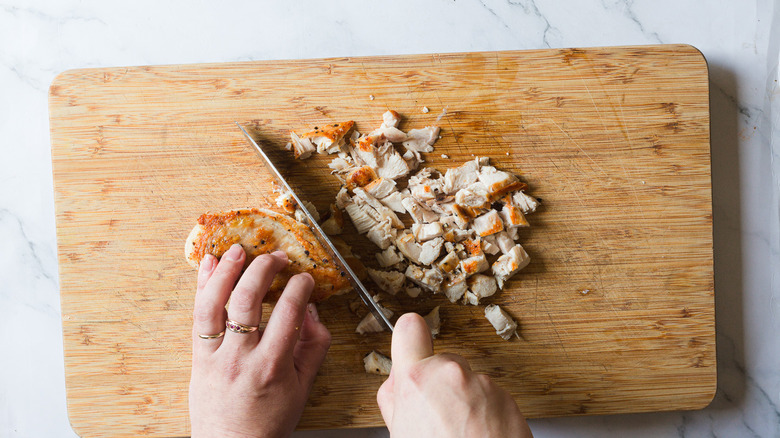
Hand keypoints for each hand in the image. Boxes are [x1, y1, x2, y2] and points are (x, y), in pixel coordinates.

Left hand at [189, 244, 330, 437]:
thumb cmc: (269, 421)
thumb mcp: (303, 387)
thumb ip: (313, 346)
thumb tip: (311, 311)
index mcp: (272, 367)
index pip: (287, 313)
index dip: (299, 288)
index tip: (306, 278)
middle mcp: (240, 359)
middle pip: (249, 301)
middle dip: (264, 270)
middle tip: (277, 258)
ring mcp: (215, 357)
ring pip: (215, 304)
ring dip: (226, 272)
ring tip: (238, 250)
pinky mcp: (198, 357)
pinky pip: (197, 317)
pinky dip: (202, 288)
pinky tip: (210, 266)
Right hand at [377, 313, 532, 437]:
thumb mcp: (399, 433)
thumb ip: (397, 400)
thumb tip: (399, 385)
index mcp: (416, 379)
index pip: (409, 328)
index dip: (409, 338)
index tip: (410, 347)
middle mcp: (451, 374)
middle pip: (441, 362)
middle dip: (439, 383)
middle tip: (435, 418)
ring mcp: (483, 384)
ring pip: (467, 381)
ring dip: (464, 400)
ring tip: (460, 435)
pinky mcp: (506, 397)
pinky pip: (489, 396)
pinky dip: (486, 412)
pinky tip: (479, 437)